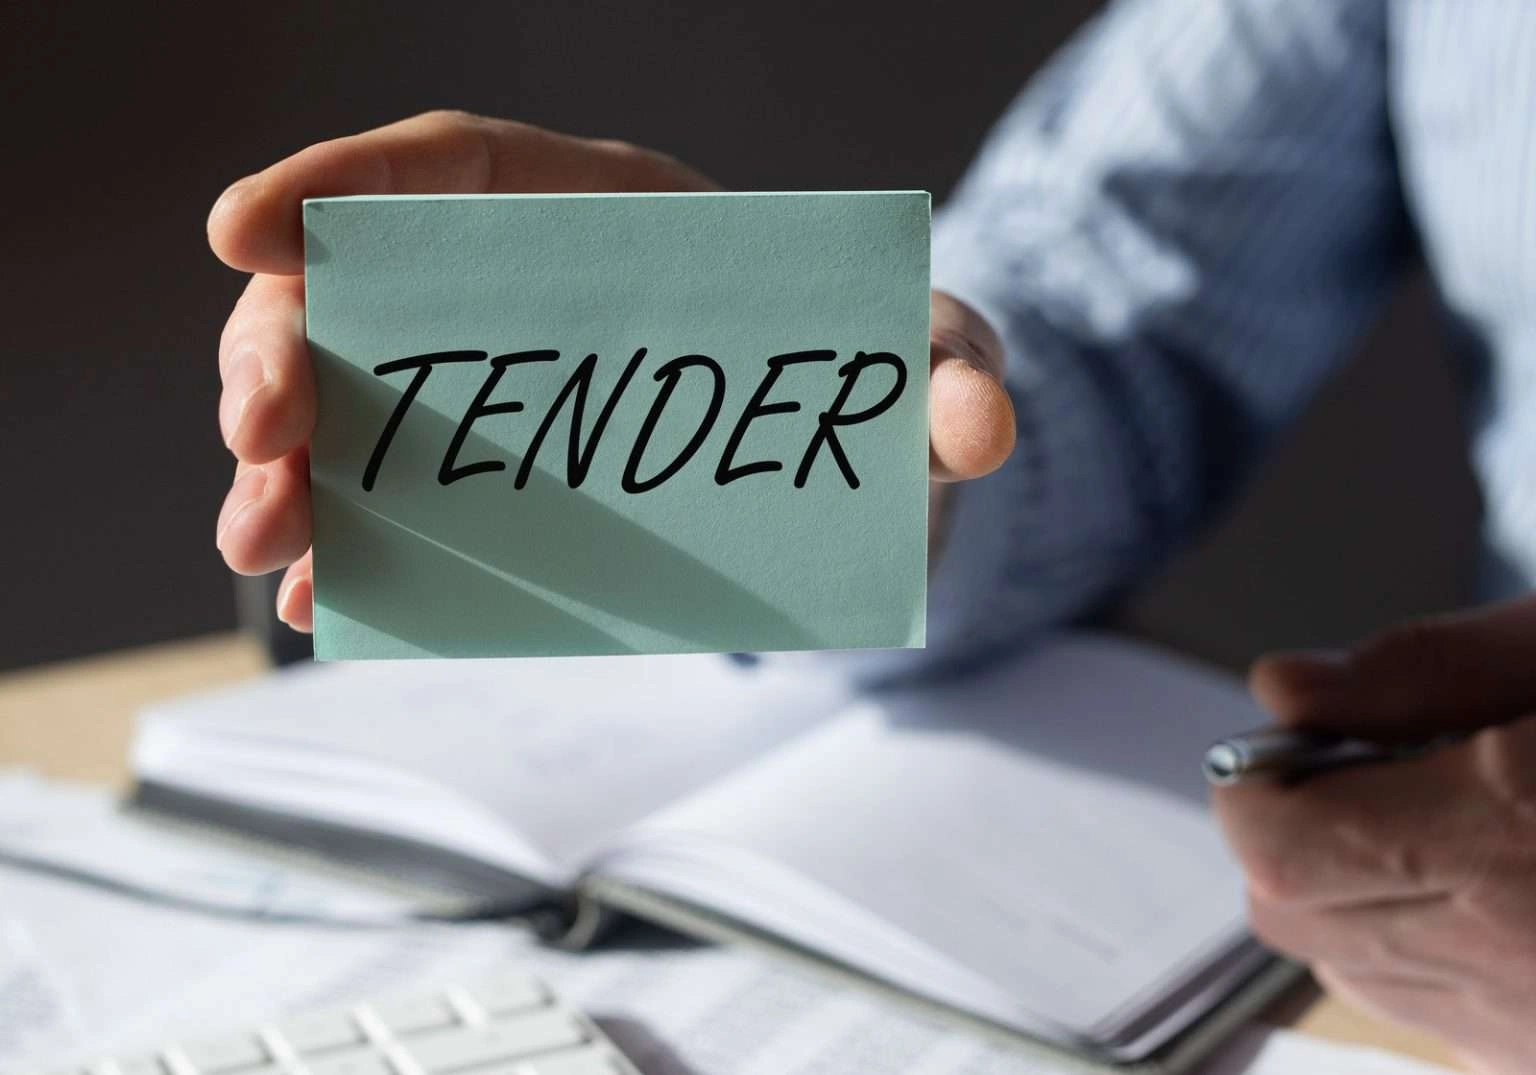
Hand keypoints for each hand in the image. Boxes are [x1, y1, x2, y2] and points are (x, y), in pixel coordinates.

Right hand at [209, 111, 1015, 629]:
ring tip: (263, 540)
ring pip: (363, 401)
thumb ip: (956, 374)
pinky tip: (326, 601)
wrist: (878, 466)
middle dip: (286, 355)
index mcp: (615, 210)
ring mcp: (515, 387)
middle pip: (373, 289)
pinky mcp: (519, 480)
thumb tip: (980, 424)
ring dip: (293, 469)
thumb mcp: (933, 364)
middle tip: (261, 440)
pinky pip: (411, 504)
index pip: (454, 162)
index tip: (240, 229)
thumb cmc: (886, 377)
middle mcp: (538, 288)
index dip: (337, 180)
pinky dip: (360, 550)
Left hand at [1213, 597, 1535, 1073]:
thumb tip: (1280, 690)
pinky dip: (1433, 953)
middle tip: (1374, 771)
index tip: (1287, 747)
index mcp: (1509, 842)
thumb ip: (1427, 670)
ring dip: (1358, 897)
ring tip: (1458, 826)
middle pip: (1294, 921)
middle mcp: (1518, 965)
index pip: (1279, 854)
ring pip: (1357, 973)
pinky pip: (1441, 1018)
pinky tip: (1506, 892)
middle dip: (1293, 837)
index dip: (1255, 793)